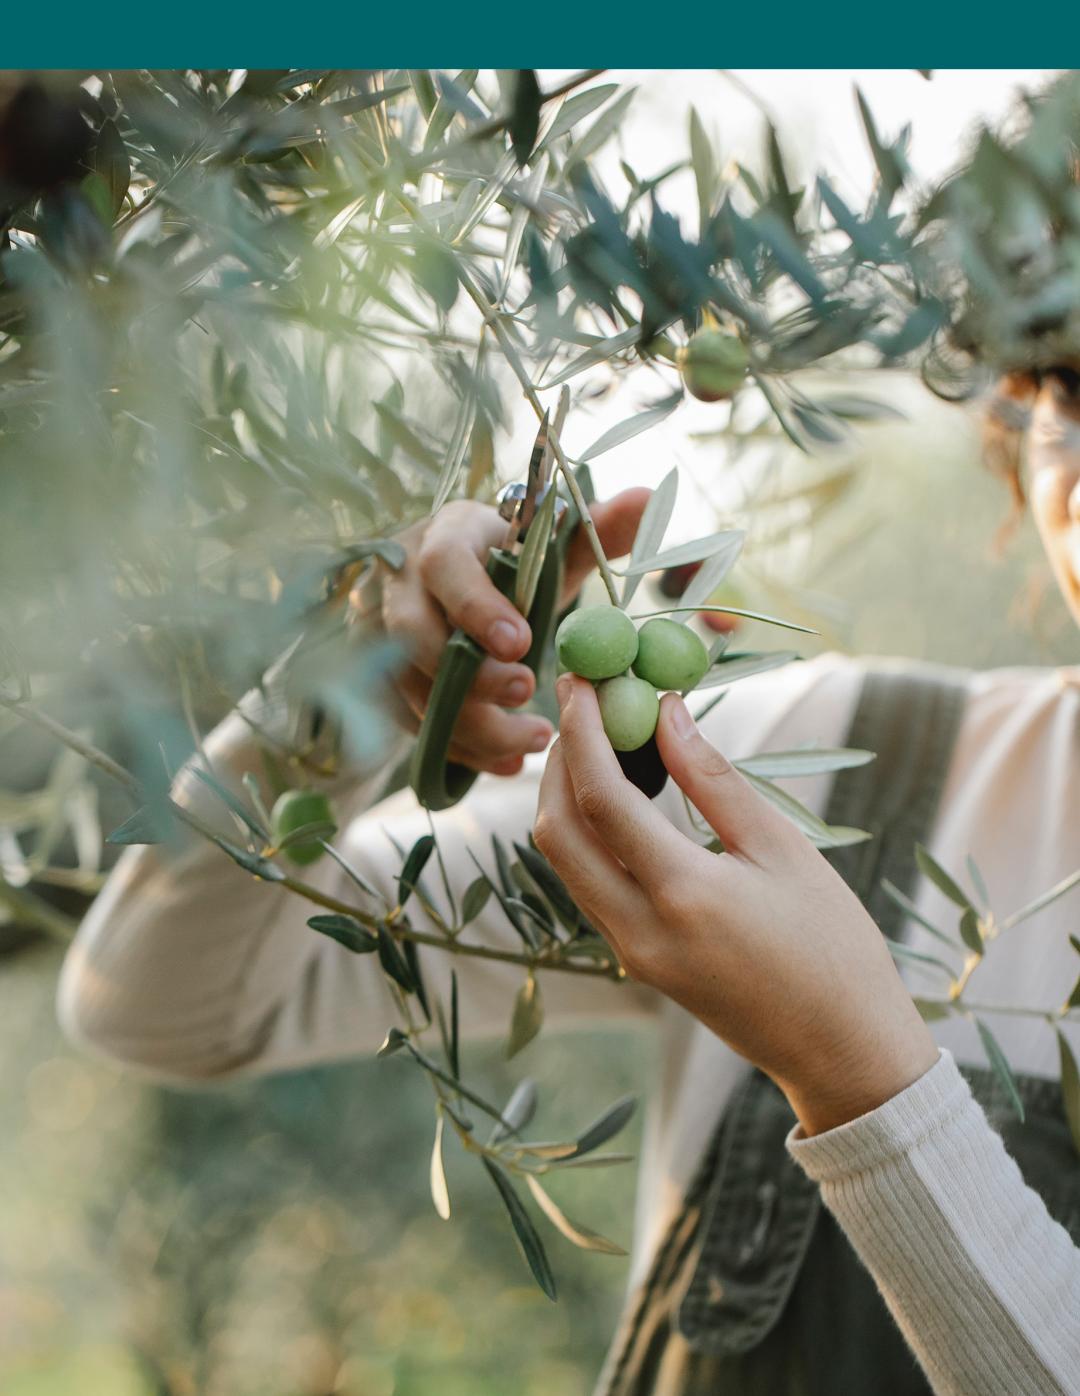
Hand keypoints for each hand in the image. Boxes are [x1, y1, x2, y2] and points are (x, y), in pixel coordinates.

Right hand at [358, 491, 648, 776]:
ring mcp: (384, 635)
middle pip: (412, 635)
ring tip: (534, 739)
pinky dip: (462, 749)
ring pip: (409, 688)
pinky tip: (507, 761)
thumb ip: (600, 527)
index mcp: (445, 535)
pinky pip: (412, 724)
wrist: (465, 582)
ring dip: (471, 724)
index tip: (523, 644)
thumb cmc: (513, 562)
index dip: (476, 607)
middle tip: (526, 693)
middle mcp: (402, 583)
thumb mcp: (554, 543)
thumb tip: (648, 498)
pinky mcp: (386, 681)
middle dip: (469, 674)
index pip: (443, 565)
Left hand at [534, 675, 938, 1135]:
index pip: (601, 799)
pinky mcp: (636, 962)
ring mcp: (630, 952)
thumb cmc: (832, 945)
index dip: (582, 732)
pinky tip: (618, 796)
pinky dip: (588, 834)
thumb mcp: (782, 851)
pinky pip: (588, 886)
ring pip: (565, 861)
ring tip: (599, 739)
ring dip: (566, 796)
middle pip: (557, 831)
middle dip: (559, 761)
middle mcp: (638, 928)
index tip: (582, 680)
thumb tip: (666, 714)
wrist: (841, 1052)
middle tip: (581, 705)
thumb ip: (714, 780)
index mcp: (682, 895)